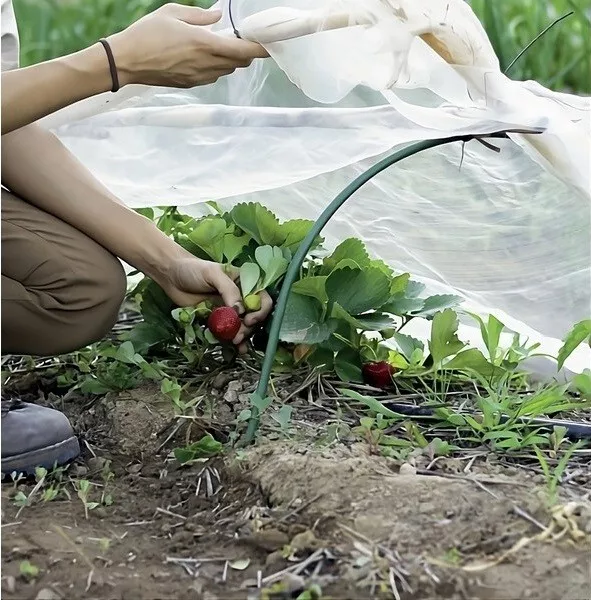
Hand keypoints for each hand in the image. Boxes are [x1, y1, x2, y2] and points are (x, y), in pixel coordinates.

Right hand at [108, 3, 268, 87]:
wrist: (127, 62)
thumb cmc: (147, 34)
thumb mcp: (172, 13)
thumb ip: (200, 16)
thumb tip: (218, 17)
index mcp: (206, 44)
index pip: (244, 50)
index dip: (261, 49)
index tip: (270, 44)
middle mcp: (207, 64)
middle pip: (240, 62)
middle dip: (246, 52)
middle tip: (243, 39)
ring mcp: (200, 77)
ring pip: (227, 70)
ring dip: (230, 60)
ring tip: (219, 46)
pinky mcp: (192, 84)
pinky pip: (213, 77)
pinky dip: (216, 67)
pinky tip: (203, 58)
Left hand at [161, 256, 272, 353]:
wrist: (171, 276)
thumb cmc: (193, 269)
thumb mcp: (213, 273)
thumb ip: (228, 290)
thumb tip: (240, 311)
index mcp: (245, 282)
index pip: (262, 298)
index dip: (260, 311)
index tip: (249, 320)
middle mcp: (241, 297)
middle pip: (254, 316)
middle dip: (249, 327)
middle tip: (237, 334)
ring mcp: (230, 311)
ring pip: (244, 327)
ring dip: (242, 336)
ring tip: (234, 342)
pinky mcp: (218, 321)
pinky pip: (230, 333)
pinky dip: (234, 342)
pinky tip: (237, 350)